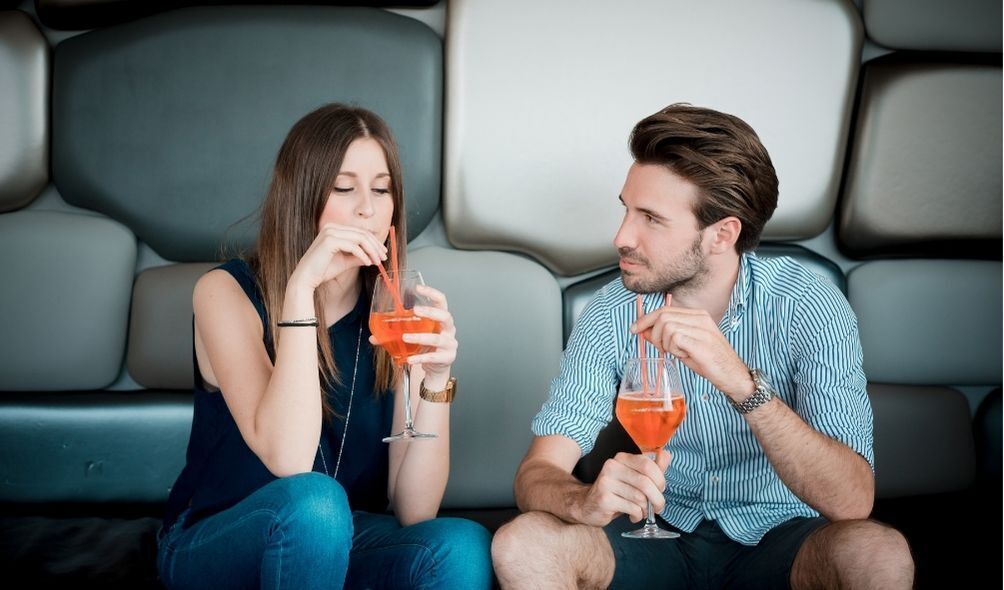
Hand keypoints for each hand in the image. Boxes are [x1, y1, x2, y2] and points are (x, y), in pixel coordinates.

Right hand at [290, 223, 387, 289]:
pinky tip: (368, 263)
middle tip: (384, 257)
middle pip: (362, 233)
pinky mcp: (330, 240)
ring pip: (360, 238)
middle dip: (376, 246)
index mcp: (334, 229)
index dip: (374, 242)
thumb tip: (373, 257)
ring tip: (378, 261)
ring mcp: (330, 232)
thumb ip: (358, 257)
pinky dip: (363, 255)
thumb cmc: (322, 270)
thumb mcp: (345, 262)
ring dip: (372, 251)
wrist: (306, 278)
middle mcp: (331, 227)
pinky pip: (353, 246)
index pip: (359, 232)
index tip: (382, 253)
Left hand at [399, 284, 457, 383]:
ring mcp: (450, 344)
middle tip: (415, 310)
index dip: (432, 293)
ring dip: (420, 337)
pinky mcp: (447, 357)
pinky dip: (420, 358)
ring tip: (405, 337)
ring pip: (437, 338)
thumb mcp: (415, 336)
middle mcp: (448, 329)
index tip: (418, 288)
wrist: (437, 367)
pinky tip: (410, 359)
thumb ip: (396, 334)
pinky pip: (433, 357)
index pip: (441, 301)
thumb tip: (374, 337)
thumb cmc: (427, 346)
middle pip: (445, 316)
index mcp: (441, 319)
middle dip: (431, 312)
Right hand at [575, 450, 670, 525]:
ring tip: (642, 512)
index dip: (660, 479)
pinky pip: (632, 508)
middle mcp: (612, 467)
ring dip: (646, 509)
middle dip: (657, 498)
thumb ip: (652, 467)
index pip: (648, 464)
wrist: (587, 505)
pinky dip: (637, 515)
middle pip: (645, 482)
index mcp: (621, 458)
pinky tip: (633, 516)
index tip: (660, 490)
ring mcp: (606, 482)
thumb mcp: (634, 477)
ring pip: (640, 498)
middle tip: (658, 507)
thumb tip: (666, 454)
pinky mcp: (604, 499)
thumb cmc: (616, 492)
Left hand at [632, 306, 751, 399]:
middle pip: (663, 315)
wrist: (733, 376)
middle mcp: (700, 318)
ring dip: (665, 344)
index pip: (665, 309)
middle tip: (660, 348)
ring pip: (667, 327)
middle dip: (653, 333)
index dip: (646, 319)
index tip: (635, 328)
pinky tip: (684, 356)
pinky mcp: (701, 341)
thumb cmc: (709, 362)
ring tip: (678, 353)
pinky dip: (673, 350)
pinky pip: (674, 338)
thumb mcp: (684, 346)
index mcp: (698, 315)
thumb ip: (665, 337)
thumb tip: (643, 330)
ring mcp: (702, 329)